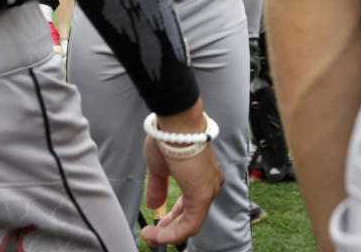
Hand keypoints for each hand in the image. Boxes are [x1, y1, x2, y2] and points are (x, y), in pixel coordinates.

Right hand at [140, 101, 223, 247]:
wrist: (176, 123)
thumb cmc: (170, 138)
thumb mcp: (160, 167)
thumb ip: (159, 187)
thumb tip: (154, 205)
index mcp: (203, 176)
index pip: (190, 204)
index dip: (173, 218)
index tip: (158, 225)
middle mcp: (210, 184)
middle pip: (192, 216)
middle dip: (170, 228)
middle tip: (153, 234)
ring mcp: (208, 191)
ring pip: (191, 224)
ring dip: (169, 234)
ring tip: (150, 236)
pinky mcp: (201, 196)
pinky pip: (189, 225)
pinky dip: (173, 233)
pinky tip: (158, 235)